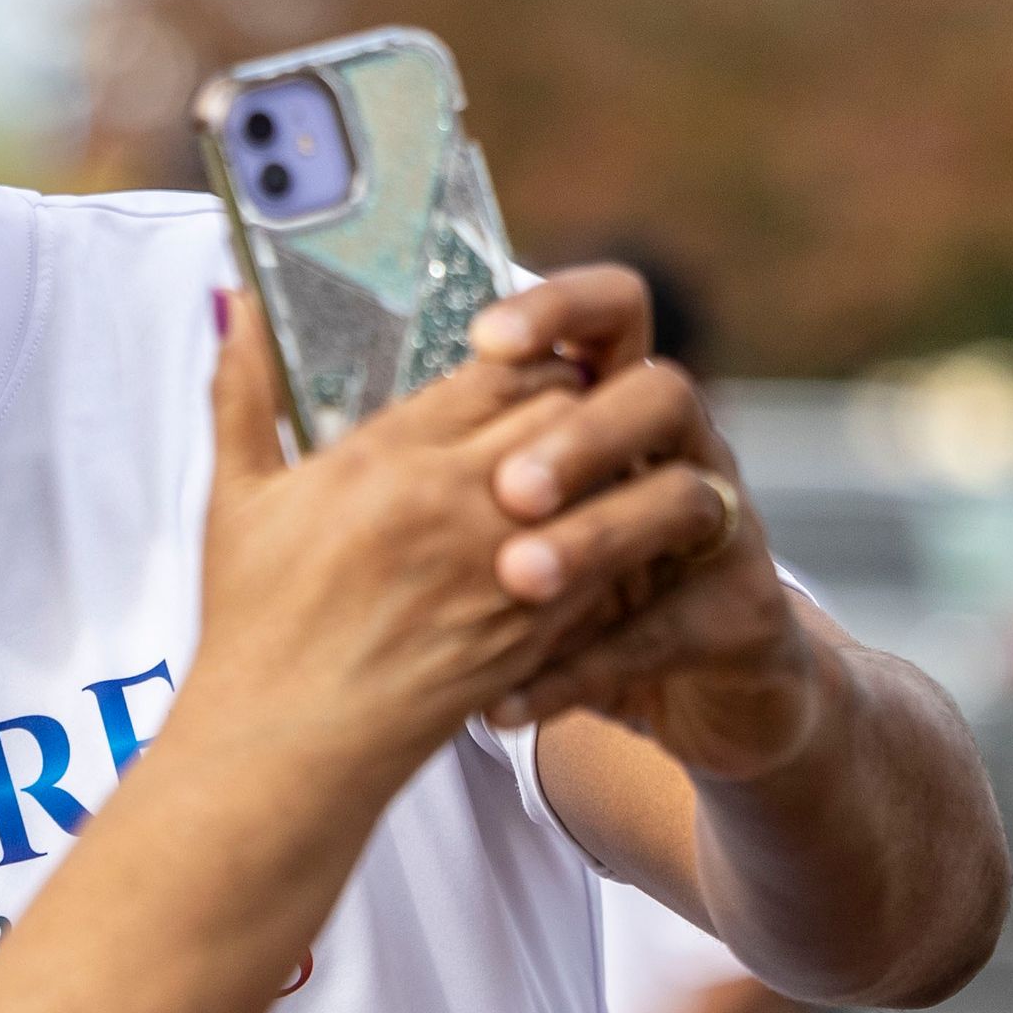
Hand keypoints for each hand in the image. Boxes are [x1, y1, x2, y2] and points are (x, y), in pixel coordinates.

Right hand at [198, 285, 701, 785]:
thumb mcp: (235, 500)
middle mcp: (454, 504)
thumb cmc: (255, 626)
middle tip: (562, 419)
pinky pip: (606, 559)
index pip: (501, 369)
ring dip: (600, 471)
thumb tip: (233, 303)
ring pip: (600, 480)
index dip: (523, 361)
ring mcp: (502, 568)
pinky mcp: (534, 629)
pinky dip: (608, 542)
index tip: (515, 372)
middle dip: (572, 407)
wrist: (283, 748)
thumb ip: (243, 393)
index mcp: (384, 459)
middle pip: (567, 411)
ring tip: (583, 477)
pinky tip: (589, 545)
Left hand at [464, 267, 824, 780]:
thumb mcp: (496, 516)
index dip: (558, 309)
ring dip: (597, 540)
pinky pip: (670, 631)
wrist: (693, 693)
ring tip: (517, 581)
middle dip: (584, 434)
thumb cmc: (564, 588)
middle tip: (510, 487)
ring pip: (681, 502)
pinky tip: (505, 703)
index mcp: (612, 405)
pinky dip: (584, 669)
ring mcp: (722, 529)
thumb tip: (271, 352)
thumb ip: (417, 445)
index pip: (608, 315)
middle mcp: (678, 450)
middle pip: (658, 393)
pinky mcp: (741, 616)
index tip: (484, 339)